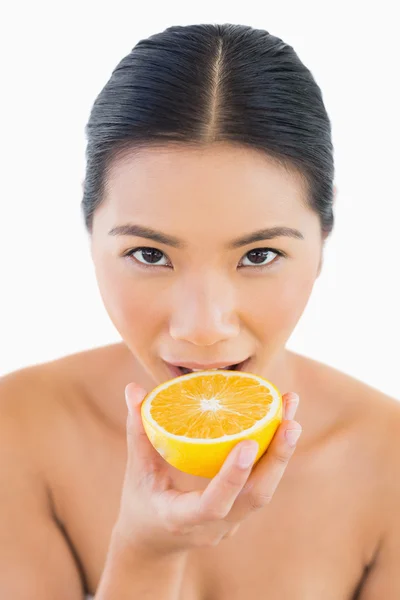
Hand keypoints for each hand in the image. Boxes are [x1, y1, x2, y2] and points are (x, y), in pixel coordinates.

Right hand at [113, 383, 301, 556]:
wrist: (154, 542)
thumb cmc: (140, 503)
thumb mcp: (136, 471)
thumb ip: (138, 430)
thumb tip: (132, 388)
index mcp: (183, 519)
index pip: (214, 504)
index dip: (232, 476)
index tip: (249, 443)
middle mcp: (215, 525)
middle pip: (255, 497)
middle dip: (276, 457)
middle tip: (290, 421)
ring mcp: (232, 521)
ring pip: (266, 489)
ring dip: (282, 450)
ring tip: (290, 407)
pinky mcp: (241, 511)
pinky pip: (263, 482)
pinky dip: (275, 452)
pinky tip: (281, 419)